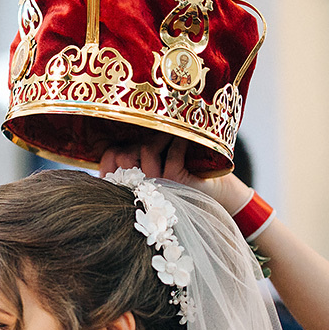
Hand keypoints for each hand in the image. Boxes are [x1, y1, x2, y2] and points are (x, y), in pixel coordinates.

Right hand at [99, 137, 250, 213]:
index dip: (112, 152)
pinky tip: (184, 139)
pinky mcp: (176, 182)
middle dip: (138, 141)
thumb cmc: (188, 177)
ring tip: (170, 134)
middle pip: (124, 154)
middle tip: (153, 137)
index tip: (126, 147)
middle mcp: (141, 185)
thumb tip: (127, 138)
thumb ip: (138, 156)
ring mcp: (158, 185)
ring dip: (159, 137)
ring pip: (146, 150)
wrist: (220, 195)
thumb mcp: (157, 166)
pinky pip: (172, 155)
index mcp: (130, 182)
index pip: (109, 160)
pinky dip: (179, 143)